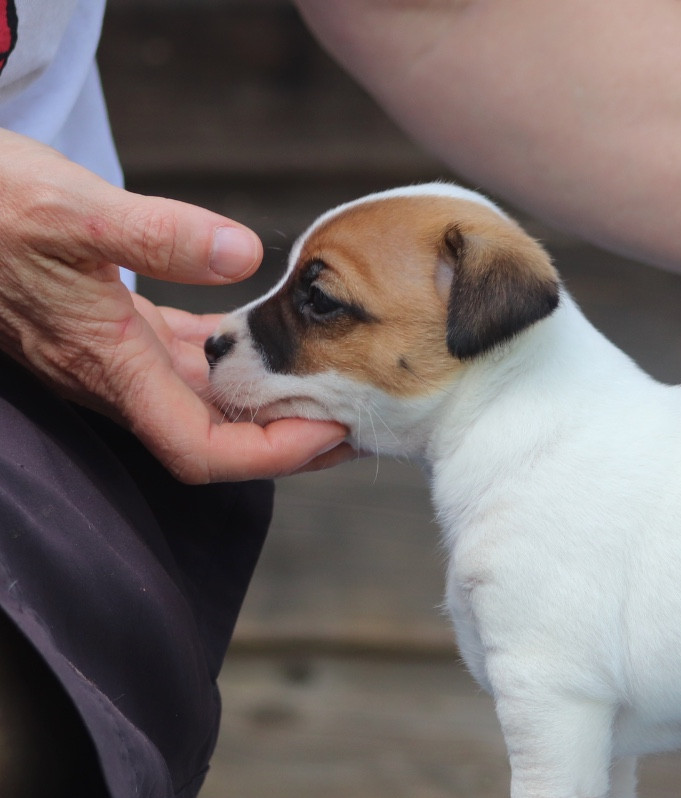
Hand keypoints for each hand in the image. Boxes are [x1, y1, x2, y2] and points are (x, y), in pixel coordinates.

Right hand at [0, 130, 349, 482]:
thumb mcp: (73, 211)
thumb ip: (157, 234)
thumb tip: (241, 253)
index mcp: (108, 365)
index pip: (200, 449)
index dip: (269, 456)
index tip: (331, 435)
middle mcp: (110, 374)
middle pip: (214, 437)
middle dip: (287, 438)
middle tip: (359, 418)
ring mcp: (106, 353)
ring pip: (200, 401)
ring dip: (264, 402)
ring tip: (332, 386)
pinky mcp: (103, 324)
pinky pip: (177, 360)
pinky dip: (226, 359)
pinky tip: (261, 340)